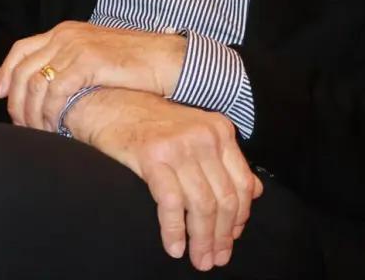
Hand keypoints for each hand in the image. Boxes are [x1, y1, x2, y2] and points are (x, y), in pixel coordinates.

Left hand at [0, 21, 186, 130]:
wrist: (167, 60)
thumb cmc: (136, 65)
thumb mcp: (96, 58)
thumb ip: (71, 65)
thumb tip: (49, 87)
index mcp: (65, 32)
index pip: (21, 50)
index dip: (5, 73)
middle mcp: (65, 36)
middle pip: (22, 70)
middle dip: (15, 101)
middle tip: (19, 125)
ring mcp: (76, 47)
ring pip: (34, 84)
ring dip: (31, 113)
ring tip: (37, 132)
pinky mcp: (88, 62)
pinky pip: (54, 92)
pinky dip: (49, 113)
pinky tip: (55, 127)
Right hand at [69, 88, 261, 271]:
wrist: (108, 104)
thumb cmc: (150, 123)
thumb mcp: (195, 134)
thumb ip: (224, 160)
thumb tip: (256, 191)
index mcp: (219, 130)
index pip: (242, 182)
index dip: (240, 217)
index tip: (231, 238)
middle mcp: (204, 136)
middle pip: (224, 198)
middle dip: (221, 236)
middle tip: (215, 259)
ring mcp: (179, 145)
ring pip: (202, 204)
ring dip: (201, 239)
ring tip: (199, 260)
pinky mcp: (152, 156)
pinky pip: (172, 203)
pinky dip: (174, 230)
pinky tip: (174, 247)